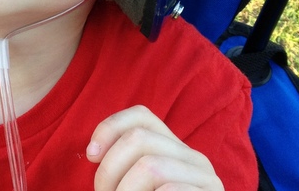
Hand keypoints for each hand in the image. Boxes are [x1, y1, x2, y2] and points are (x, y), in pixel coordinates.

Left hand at [86, 105, 223, 190]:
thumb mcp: (136, 189)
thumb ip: (125, 168)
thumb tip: (94, 151)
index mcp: (175, 151)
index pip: (142, 116)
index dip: (110, 128)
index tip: (91, 155)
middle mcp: (195, 159)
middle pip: (139, 138)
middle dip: (109, 170)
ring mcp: (207, 180)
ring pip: (150, 166)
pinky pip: (171, 190)